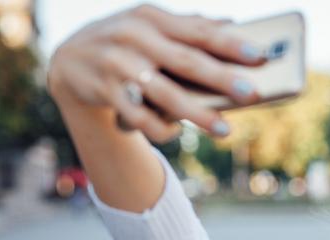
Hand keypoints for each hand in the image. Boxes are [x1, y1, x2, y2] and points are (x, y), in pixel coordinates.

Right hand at [47, 4, 265, 141]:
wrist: (69, 58)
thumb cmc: (127, 41)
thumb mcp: (151, 25)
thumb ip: (189, 26)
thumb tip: (233, 25)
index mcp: (152, 16)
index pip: (198, 31)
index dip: (231, 44)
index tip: (260, 56)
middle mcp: (134, 37)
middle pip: (186, 62)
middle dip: (221, 79)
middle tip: (253, 94)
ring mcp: (117, 64)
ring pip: (164, 94)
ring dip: (197, 114)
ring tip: (225, 130)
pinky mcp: (103, 91)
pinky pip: (139, 117)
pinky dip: (160, 128)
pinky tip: (177, 133)